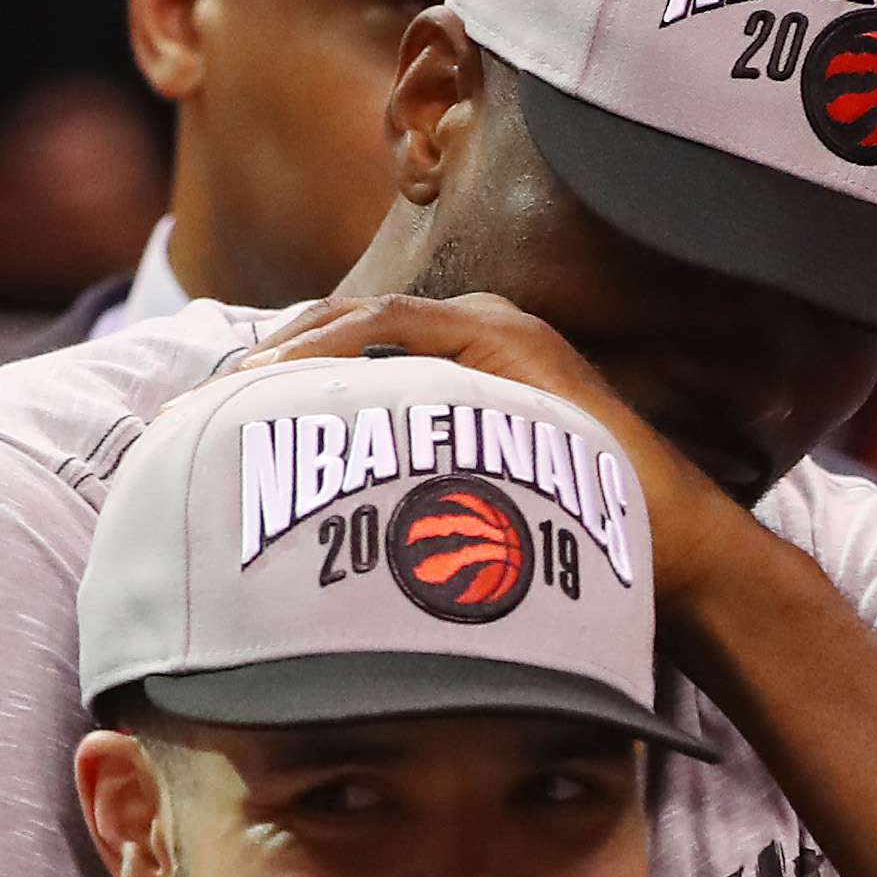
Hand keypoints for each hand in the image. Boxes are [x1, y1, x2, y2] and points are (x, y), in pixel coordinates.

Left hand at [253, 287, 787, 616]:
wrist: (673, 556)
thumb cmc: (576, 550)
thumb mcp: (476, 508)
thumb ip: (418, 491)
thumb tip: (335, 534)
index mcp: (474, 354)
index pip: (355, 343)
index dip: (282, 370)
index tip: (223, 412)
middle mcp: (484, 325)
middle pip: (345, 322)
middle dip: (269, 358)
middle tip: (203, 404)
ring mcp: (498, 329)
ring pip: (360, 319)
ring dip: (287, 355)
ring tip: (228, 397)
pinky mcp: (509, 346)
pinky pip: (394, 332)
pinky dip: (332, 355)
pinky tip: (284, 390)